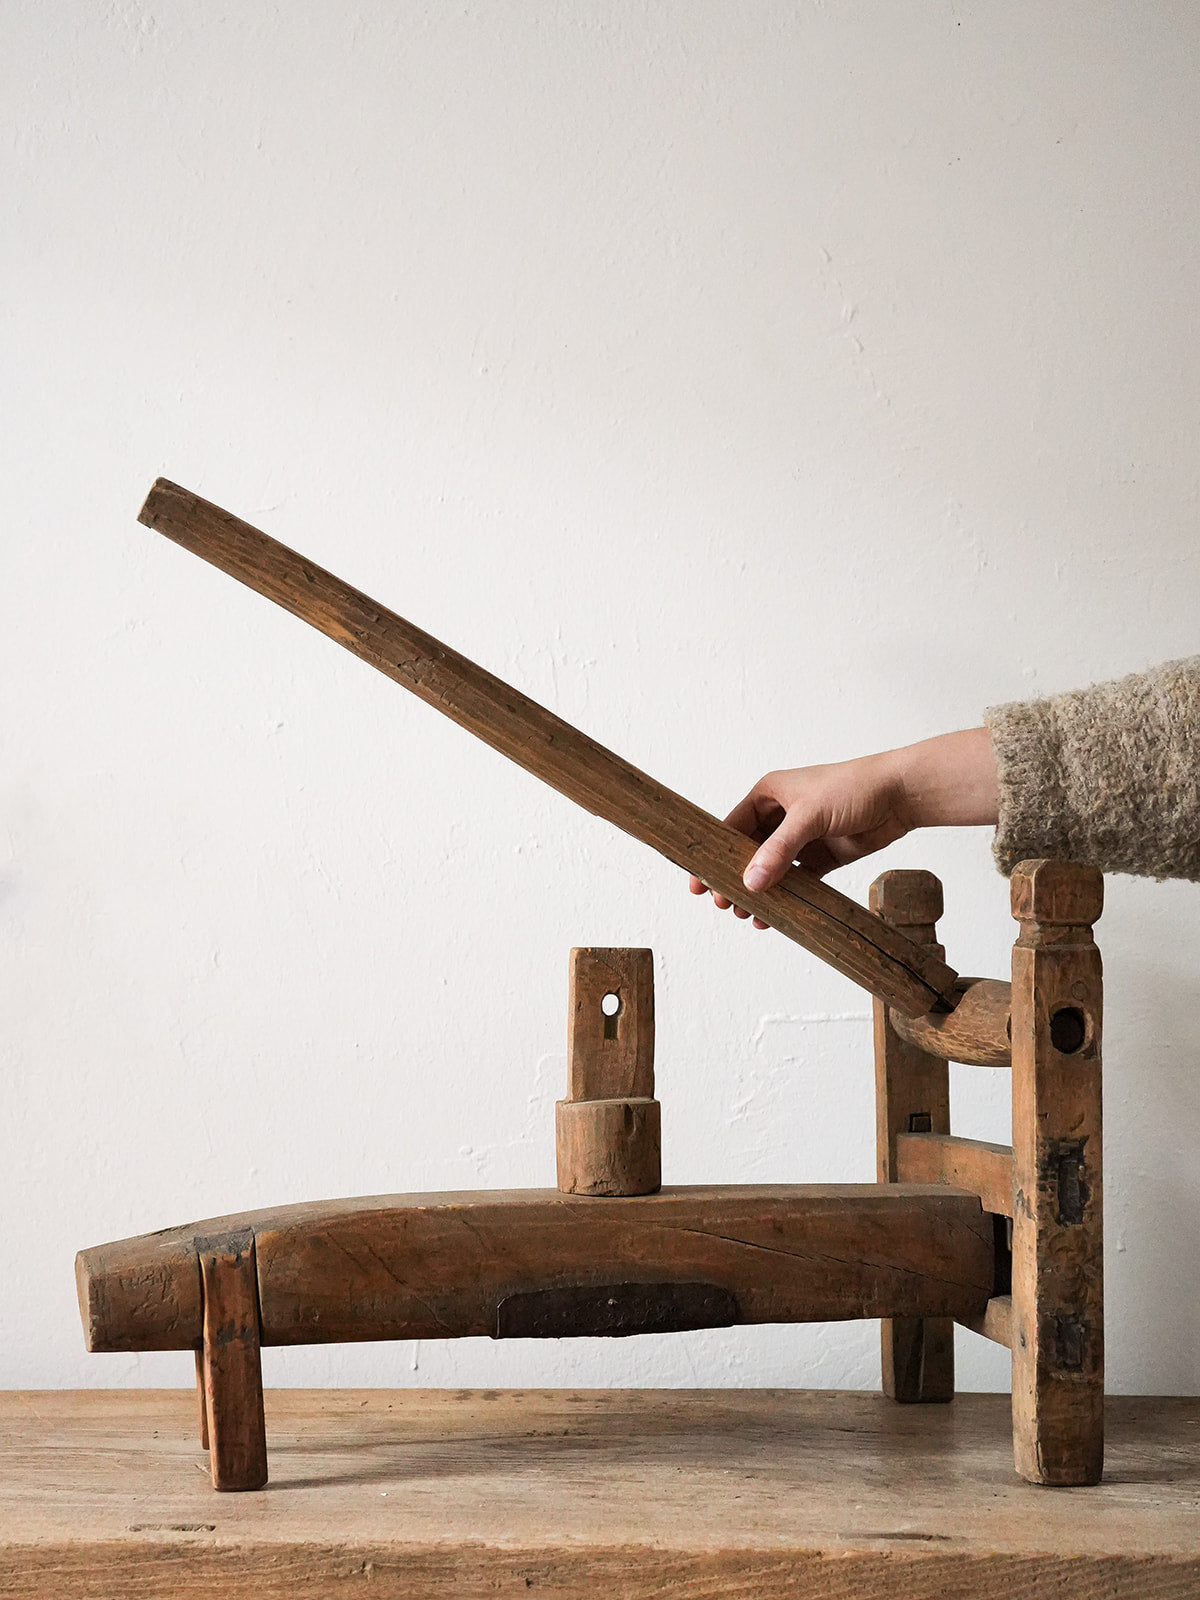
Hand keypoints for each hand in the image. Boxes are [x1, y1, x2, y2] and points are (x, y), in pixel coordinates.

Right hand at [688, 728, 997, 925]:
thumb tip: (751, 883)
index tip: (699, 882)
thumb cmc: (853, 788)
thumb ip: (779, 851)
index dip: (714, 855)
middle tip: (724, 906)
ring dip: (759, 892)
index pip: (730, 827)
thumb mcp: (809, 817)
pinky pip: (796, 881)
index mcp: (768, 794)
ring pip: (770, 870)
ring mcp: (801, 837)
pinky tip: (776, 916)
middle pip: (747, 852)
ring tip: (748, 917)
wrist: (901, 795)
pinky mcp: (822, 856)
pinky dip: (786, 898)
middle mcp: (781, 815)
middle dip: (735, 879)